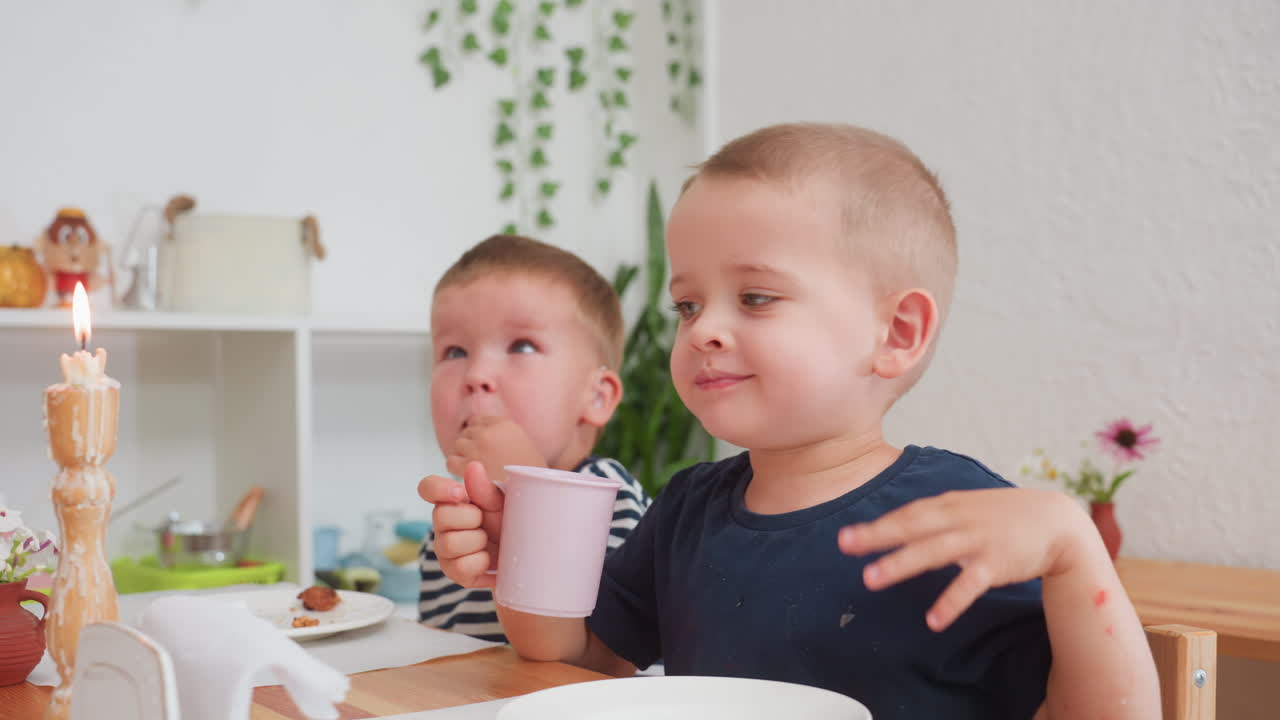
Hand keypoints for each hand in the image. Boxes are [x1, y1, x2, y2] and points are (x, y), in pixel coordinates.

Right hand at [418, 461, 506, 587]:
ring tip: (488, 542)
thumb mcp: (501, 503)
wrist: (523, 552)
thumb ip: (484, 488)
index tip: (460, 493)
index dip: (438, 489)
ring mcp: (445, 549)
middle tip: (484, 522)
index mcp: (452, 501)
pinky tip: (489, 559)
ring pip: (449, 543)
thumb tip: (472, 466)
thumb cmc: (508, 522)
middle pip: (440, 516)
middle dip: (471, 518)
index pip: (427, 488)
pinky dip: (481, 562)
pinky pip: (460, 567)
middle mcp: (443, 524)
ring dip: (477, 541)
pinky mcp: (454, 572)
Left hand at [446, 416, 545, 481]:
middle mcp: (489, 433)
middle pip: (466, 432)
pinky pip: (451, 461)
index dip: (478, 434)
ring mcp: (478, 448)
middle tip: (480, 459)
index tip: (482, 446)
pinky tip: (467, 474)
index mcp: (504, 424)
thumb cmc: (530, 470)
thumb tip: (480, 430)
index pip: (477, 420)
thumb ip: (502, 433)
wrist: (534, 488)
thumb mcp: (521, 440)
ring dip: (463, 455)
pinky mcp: (470, 465)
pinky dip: (456, 468)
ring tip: (474, 467)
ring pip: (458, 445)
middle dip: (471, 444)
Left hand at [838, 488, 1092, 631]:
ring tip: (870, 579)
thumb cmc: (1005, 515)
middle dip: (876, 536)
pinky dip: (951, 602)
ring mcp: (977, 541)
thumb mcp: (968, 506)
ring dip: (901, 565)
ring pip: (932, 552)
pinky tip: (933, 620)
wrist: (1057, 521)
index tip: (847, 536)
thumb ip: (936, 515)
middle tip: (844, 545)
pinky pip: (968, 585)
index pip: (908, 514)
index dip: (878, 525)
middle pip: (911, 527)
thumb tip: (900, 524)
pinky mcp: (996, 564)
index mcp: (950, 505)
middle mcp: (959, 519)